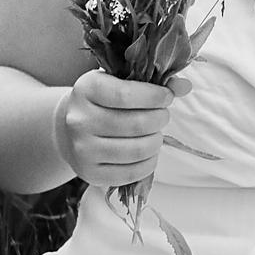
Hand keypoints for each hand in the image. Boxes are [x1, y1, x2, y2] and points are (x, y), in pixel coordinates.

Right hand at [52, 70, 191, 188]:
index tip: (166, 97)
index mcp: (86, 89)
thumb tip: (185, 86)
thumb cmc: (103, 101)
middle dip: (159, 119)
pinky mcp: (90, 173)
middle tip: (162, 116)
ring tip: (155, 134)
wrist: (69, 130)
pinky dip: (149, 163)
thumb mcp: (120, 82)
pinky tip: (149, 152)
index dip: (154, 96)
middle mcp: (80, 120)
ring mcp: (82, 149)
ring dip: (156, 141)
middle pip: (135, 124)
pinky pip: (131, 173)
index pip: (126, 94)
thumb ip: (152, 81)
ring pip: (136, 150)